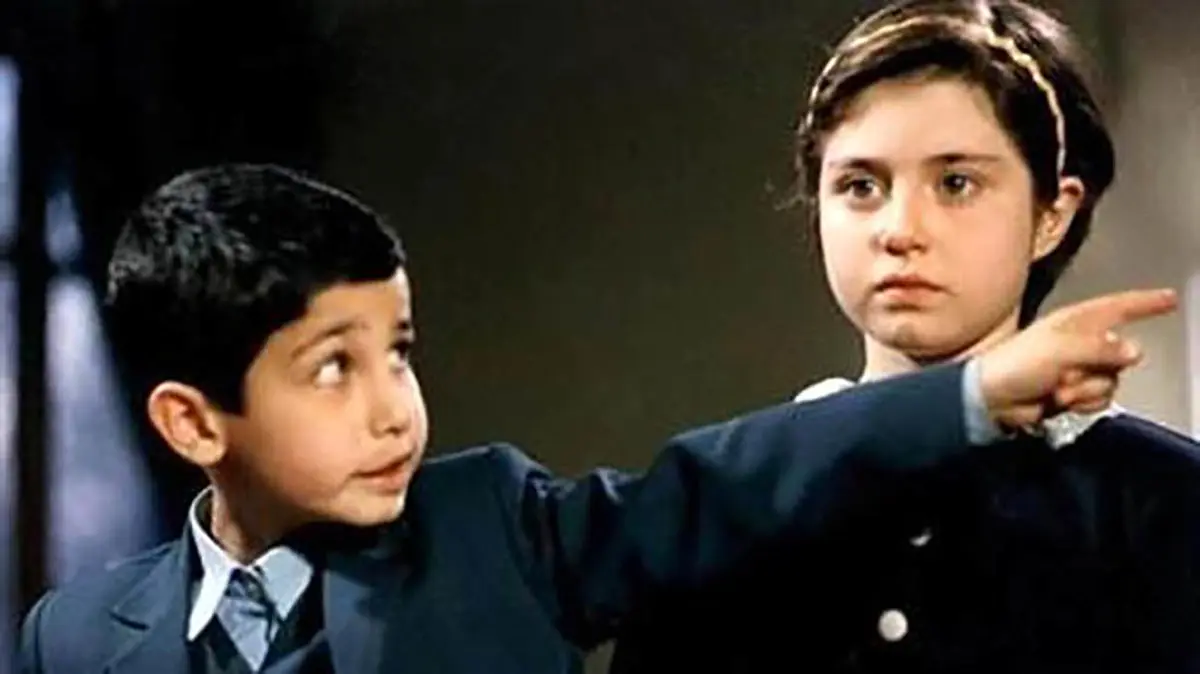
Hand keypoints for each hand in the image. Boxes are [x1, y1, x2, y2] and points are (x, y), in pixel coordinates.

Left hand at [978, 288, 1176, 429]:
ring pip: (1111, 380)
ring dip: (1086, 389)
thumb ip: (1100, 348)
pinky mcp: (1074, 392)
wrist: (992, 400)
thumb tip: (1134, 352)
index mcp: (1075, 321)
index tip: (1170, 299)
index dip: (1146, 303)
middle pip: (1120, 354)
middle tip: (1067, 374)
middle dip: (1098, 369)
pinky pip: (1099, 398)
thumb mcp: (1060, 349)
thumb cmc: (1017, 365)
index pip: (1119, 307)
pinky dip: (1084, 402)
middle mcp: (1080, 342)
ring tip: (1058, 389)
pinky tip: (1061, 401)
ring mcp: (1078, 368)